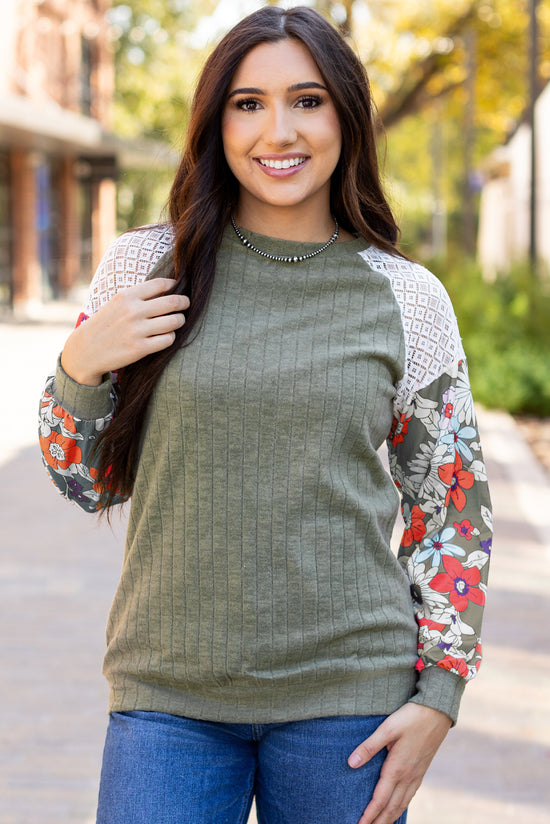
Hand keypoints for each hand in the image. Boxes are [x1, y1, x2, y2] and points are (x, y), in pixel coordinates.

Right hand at [61, 278, 189, 385]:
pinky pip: (168, 339)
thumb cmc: (104, 324)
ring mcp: (137, 330)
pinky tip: (165, 336)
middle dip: (184, 303)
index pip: (161, 284)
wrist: (85, 351)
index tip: (178, 288)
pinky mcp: (140, 348)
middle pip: (173, 302)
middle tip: (186, 304)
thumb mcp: (116, 303)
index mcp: (127, 296)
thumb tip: (167, 288)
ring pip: (174, 321)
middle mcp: (133, 311)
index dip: (175, 285)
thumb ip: (138, 296)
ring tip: (177, 321)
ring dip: (179, 320)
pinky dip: (170, 337)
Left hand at [348, 703, 451, 823]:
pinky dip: (401, 807)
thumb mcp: (387, 728)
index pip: (380, 799)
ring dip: (390, 818)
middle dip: (379, 822)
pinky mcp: (422, 770)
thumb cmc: (411, 717)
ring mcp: (417, 774)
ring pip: (402, 804)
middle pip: (391, 808)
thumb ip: (369, 747)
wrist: (438, 711)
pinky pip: (410, 796)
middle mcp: (408, 776)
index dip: (369, 815)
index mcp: (397, 768)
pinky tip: (398, 807)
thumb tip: (351, 763)